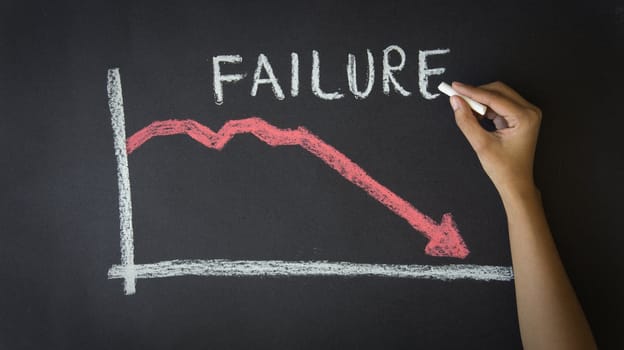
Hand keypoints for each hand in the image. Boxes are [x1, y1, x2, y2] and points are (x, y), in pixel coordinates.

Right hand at [449, 81, 541, 195]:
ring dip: (480, 100)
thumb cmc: (504, 168)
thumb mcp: (481, 145)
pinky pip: (500, 104)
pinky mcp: (520, 117)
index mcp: (525, 117)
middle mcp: (529, 111)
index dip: (472, 91)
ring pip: (498, 96)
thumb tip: (456, 102)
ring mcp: (526, 113)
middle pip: (498, 91)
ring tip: (466, 110)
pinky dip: (486, 107)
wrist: (516, 183)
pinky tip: (475, 115)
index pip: (494, 97)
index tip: (455, 87)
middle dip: (476, 94)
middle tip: (457, 98)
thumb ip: (466, 121)